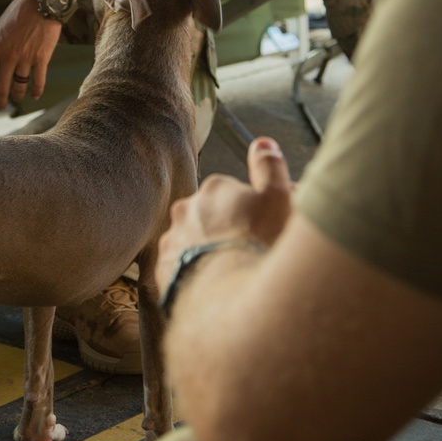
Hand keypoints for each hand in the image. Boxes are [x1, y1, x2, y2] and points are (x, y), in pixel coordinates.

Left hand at [0, 0, 62, 110]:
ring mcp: (26, 58)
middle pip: (1, 87)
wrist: (42, 2)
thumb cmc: (18, 12)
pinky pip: (39, 81)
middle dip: (0, 101)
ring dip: (17, 96)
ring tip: (17, 99)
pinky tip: (34, 96)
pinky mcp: (42, 58)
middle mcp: (9, 56)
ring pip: (20, 86)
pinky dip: (36, 91)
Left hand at [157, 138, 292, 291]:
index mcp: (214, 189)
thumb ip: (270, 167)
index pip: (235, 195)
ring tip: (232, 274)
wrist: (231, 296)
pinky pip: (181, 269)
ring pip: (194, 243)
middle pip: (212, 218)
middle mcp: (186, 210)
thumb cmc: (258, 245)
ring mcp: (172, 241)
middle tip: (250, 253)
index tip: (267, 229)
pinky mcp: (163, 271)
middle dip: (228, 230)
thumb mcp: (278, 198)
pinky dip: (195, 276)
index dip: (255, 212)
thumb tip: (263, 144)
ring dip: (209, 254)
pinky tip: (214, 287)